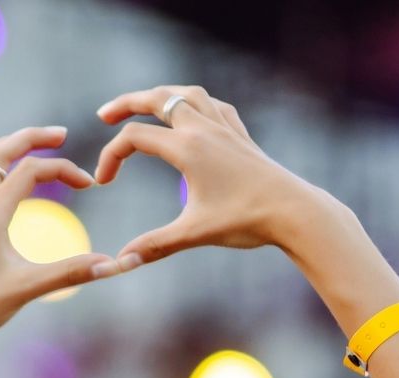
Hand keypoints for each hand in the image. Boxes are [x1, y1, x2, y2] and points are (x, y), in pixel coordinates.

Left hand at [0, 126, 117, 348]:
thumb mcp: (29, 288)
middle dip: (32, 138)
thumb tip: (115, 265)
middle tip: (61, 134)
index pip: (31, 171)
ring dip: (4, 147)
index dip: (64, 170)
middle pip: (0, 152)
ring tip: (26, 142)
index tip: (90, 185)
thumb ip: (71, 272)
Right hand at [94, 84, 332, 267]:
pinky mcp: (240, 135)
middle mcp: (204, 129)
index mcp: (188, 148)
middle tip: (103, 115)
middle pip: (157, 99)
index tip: (104, 184)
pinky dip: (194, 102)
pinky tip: (191, 113)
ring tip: (144, 105)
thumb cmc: (247, 220)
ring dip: (161, 95)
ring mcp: (225, 128)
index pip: (134, 138)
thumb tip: (119, 263)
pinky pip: (213, 105)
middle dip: (126, 103)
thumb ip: (154, 245)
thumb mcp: (194, 233)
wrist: (295, 211)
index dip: (110, 157)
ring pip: (187, 94)